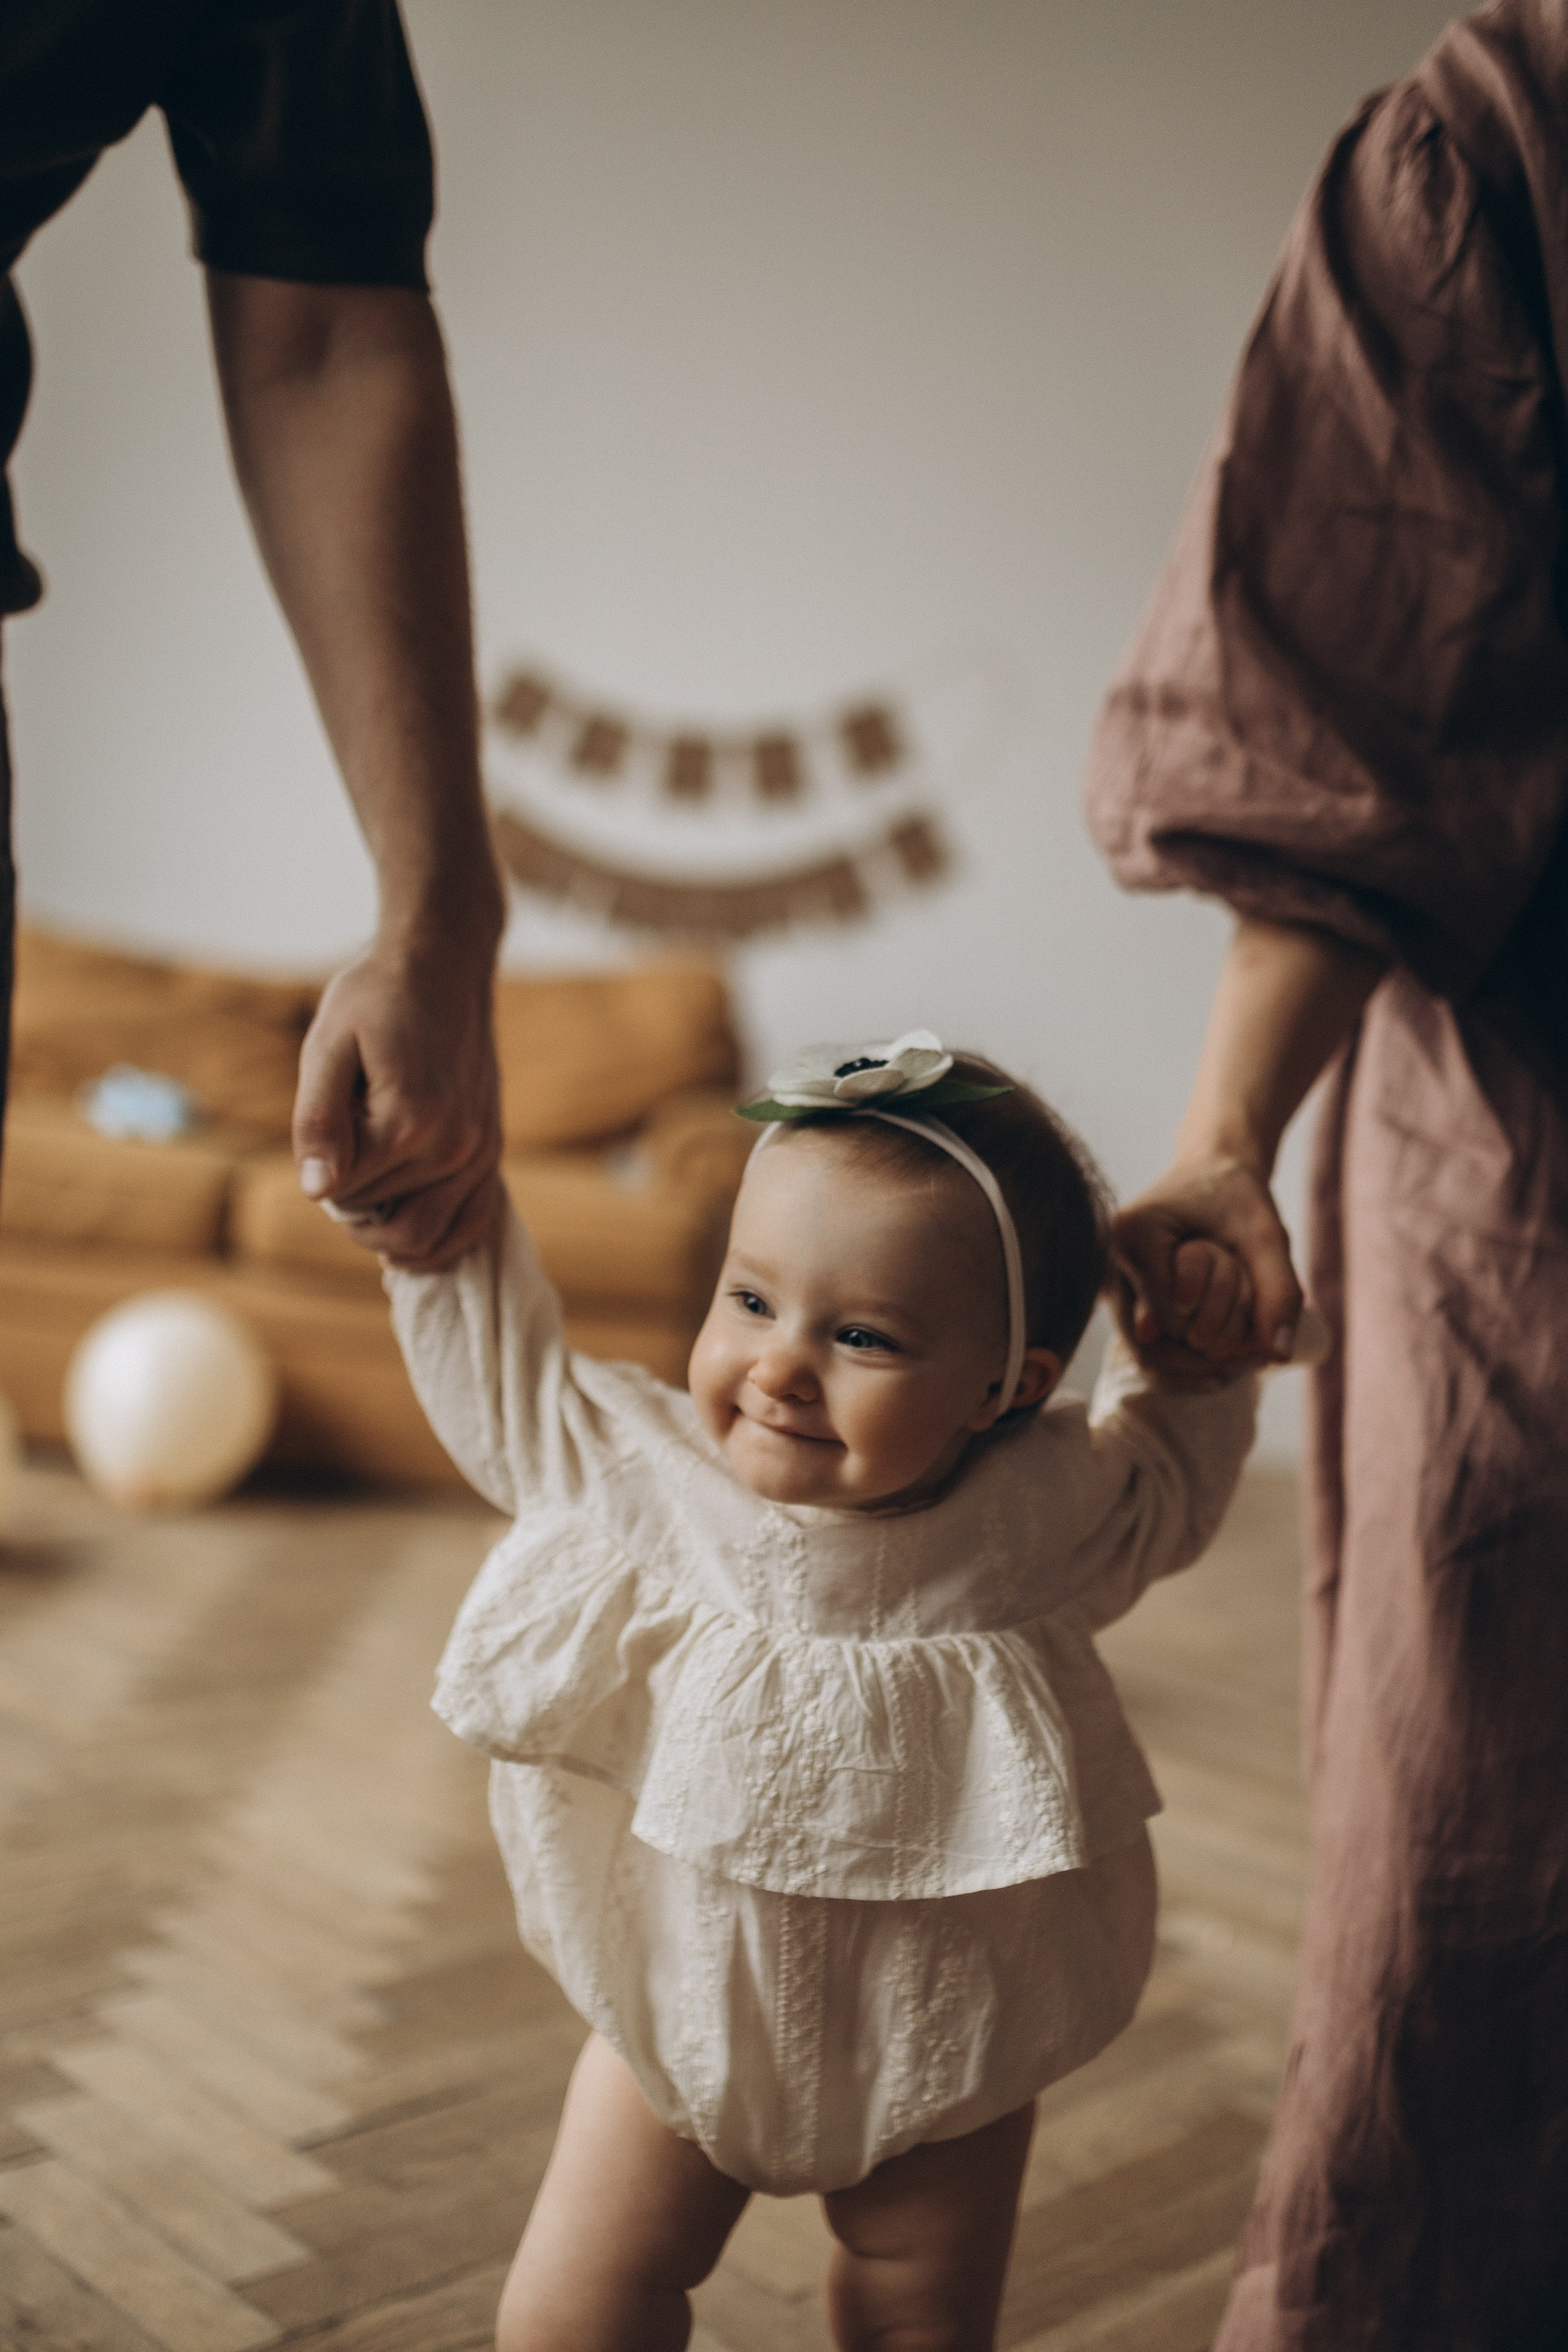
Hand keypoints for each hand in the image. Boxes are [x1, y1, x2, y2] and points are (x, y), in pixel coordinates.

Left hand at [292, 934, 502, 1270]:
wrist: (444, 965)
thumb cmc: (376, 998)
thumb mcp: (327, 1046)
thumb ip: (318, 1122)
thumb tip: (316, 1192)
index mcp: (407, 1123)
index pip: (344, 1195)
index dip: (321, 1171)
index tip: (327, 1124)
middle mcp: (454, 1148)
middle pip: (384, 1219)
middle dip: (352, 1199)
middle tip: (342, 1151)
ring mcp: (482, 1153)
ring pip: (427, 1237)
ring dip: (388, 1227)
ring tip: (369, 1189)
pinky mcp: (494, 1151)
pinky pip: (474, 1224)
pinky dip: (440, 1241)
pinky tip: (409, 1235)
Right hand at [1109, 1154, 1301, 1387]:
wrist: (1211, 1171)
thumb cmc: (1238, 1196)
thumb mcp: (1266, 1235)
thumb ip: (1278, 1288)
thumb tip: (1278, 1357)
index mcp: (1131, 1235)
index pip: (1170, 1318)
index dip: (1216, 1334)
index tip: (1254, 1333)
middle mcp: (1106, 1261)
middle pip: (1148, 1346)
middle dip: (1204, 1360)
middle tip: (1254, 1361)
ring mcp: (1109, 1283)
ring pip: (1144, 1355)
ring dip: (1194, 1369)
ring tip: (1243, 1365)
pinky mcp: (1121, 1298)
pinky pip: (1144, 1349)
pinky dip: (1183, 1366)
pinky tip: (1219, 1369)